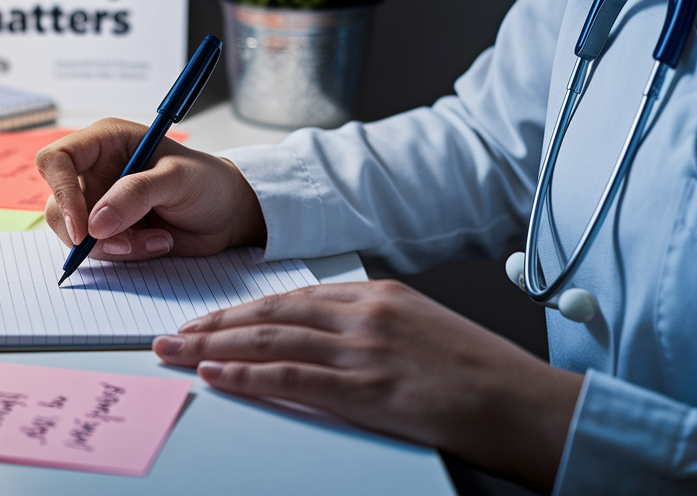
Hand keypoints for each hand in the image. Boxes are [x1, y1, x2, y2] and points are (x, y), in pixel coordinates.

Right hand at [34, 118, 265, 259]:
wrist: (226, 213)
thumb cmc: (206, 181)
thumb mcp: (177, 179)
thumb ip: (136, 194)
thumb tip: (95, 223)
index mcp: (105, 141)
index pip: (57, 160)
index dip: (62, 192)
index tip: (83, 227)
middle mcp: (95, 170)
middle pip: (58, 205)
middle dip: (90, 233)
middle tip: (127, 244)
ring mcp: (99, 203)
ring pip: (75, 234)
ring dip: (114, 246)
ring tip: (155, 239)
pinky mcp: (109, 230)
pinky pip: (98, 251)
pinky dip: (126, 254)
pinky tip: (156, 243)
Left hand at [152, 280, 582, 491]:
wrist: (524, 401)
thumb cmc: (478, 372)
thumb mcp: (420, 328)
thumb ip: (368, 324)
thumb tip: (319, 337)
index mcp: (375, 294)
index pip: (290, 297)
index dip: (240, 309)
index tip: (207, 319)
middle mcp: (363, 314)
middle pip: (269, 314)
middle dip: (213, 324)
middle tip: (171, 334)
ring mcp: (364, 350)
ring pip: (270, 340)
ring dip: (214, 347)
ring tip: (176, 352)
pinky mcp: (368, 389)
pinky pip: (293, 378)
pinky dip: (248, 374)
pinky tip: (216, 375)